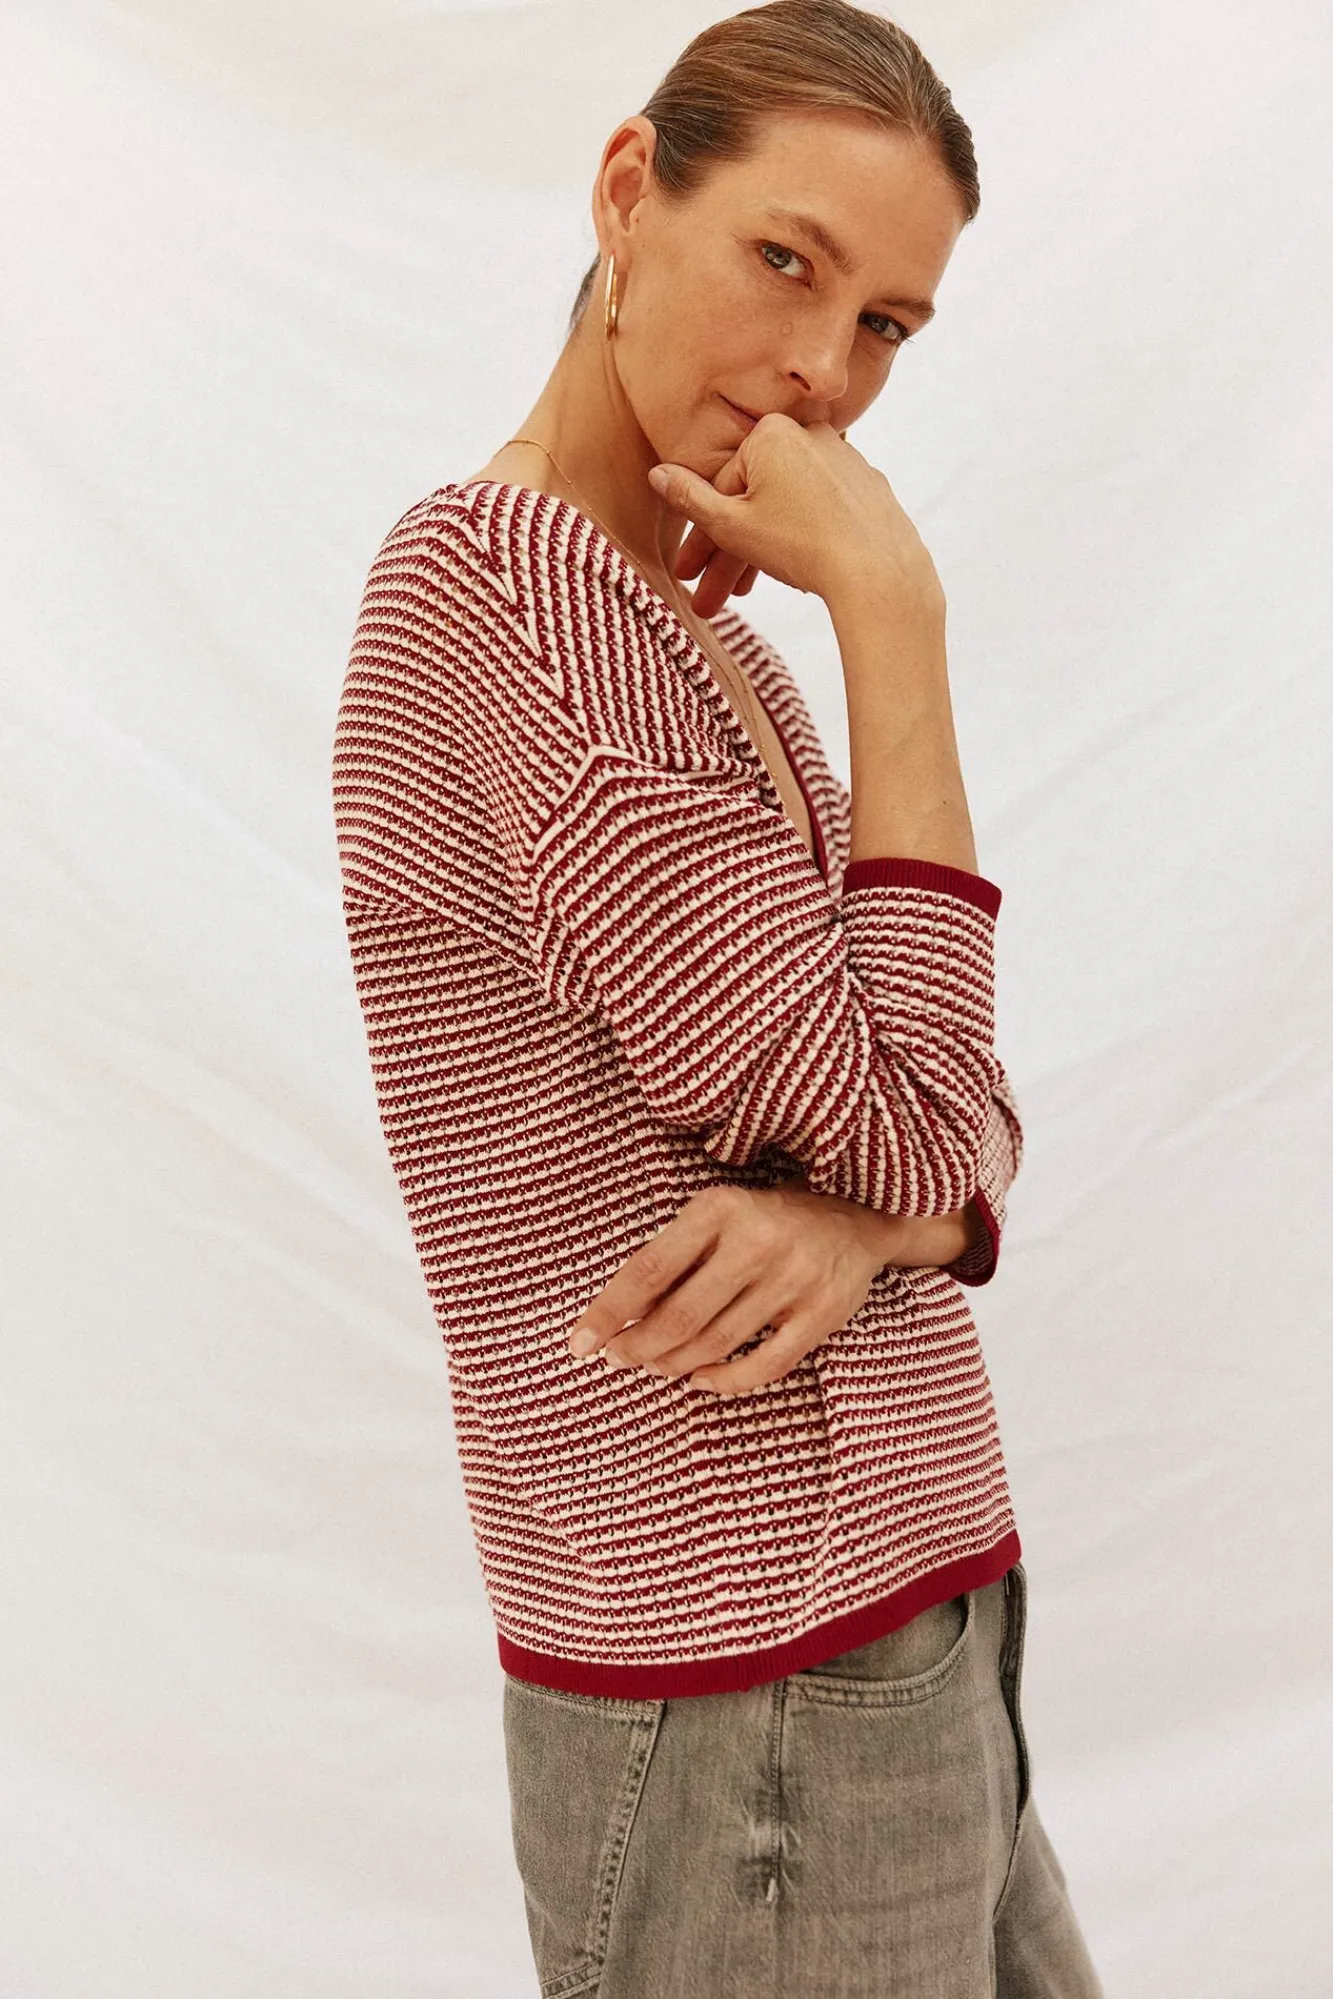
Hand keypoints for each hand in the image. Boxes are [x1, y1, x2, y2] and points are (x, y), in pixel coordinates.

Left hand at [565, 1180, 962, 1397]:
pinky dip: (723, 1381)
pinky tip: (699, 1379)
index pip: (648, 1270)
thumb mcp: (717, 1218)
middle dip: (638, 1347)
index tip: (579, 1343)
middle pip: (679, 1317)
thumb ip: (674, 1259)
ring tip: (653, 1364)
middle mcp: (756, 1242)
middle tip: (618, 1358)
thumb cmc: (766, 1220)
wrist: (858, 1216)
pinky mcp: (822, 1315)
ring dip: (674, 1363)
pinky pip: (763, 1366)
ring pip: (715, 1344)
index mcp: (719, 1209)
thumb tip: (618, 1318)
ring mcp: (793, 1280)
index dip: (608, 1312)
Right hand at [647, 414, 942, 613]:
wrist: (878, 571)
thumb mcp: (730, 526)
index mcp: (772, 432)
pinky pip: (822, 511)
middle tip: (710, 599)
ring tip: (746, 595)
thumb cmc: (800, 545)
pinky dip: (803, 538)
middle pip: (756, 498)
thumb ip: (689, 499)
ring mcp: (845, 460)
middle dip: (729, 553)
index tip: (688, 573)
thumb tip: (657, 473)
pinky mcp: (870, 487)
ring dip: (761, 551)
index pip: (722, 487)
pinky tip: (796, 572)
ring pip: (788, 507)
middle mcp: (811, 434)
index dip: (701, 537)